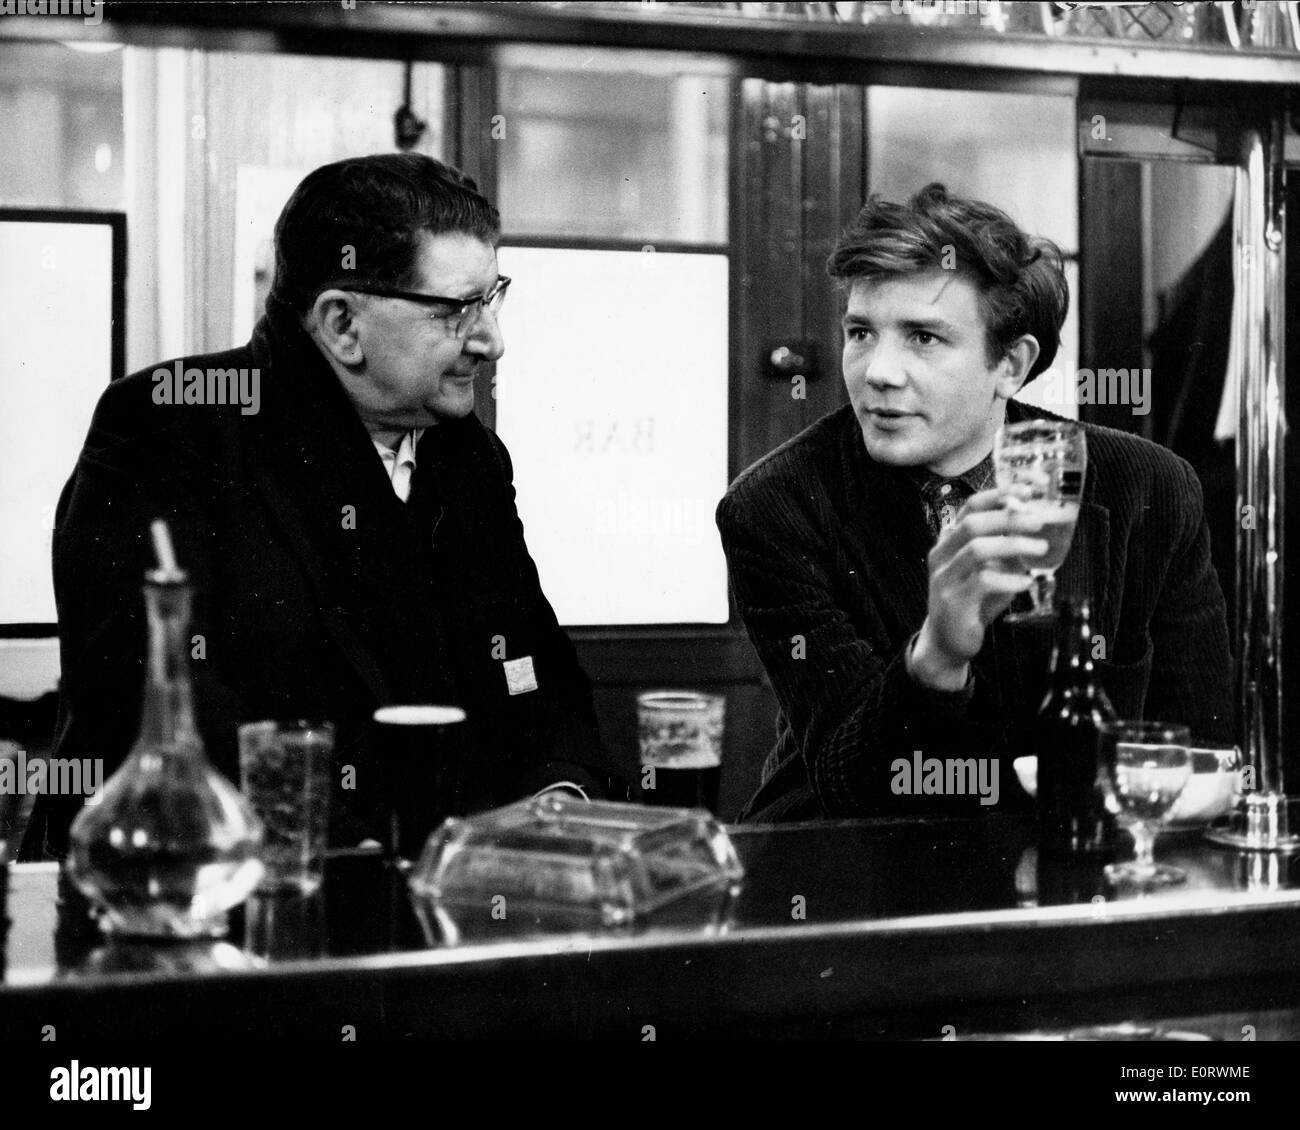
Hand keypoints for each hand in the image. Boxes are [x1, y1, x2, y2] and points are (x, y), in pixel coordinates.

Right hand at [910, 489, 1046, 689]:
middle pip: (972, 524)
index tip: (1027, 491)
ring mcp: (944, 578)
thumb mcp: (987, 569)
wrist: (948, 640)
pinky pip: (983, 582)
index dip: (998, 495)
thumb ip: (1002, 548)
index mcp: (948, 541)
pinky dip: (1009, 579)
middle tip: (1038, 521)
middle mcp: (941, 555)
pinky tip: (1026, 583)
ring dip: (1013, 545)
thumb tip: (1033, 524)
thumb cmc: (972, 601)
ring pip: (977, 550)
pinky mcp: (953, 602)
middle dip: (1008, 518)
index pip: (969, 507)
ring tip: (1040, 548)